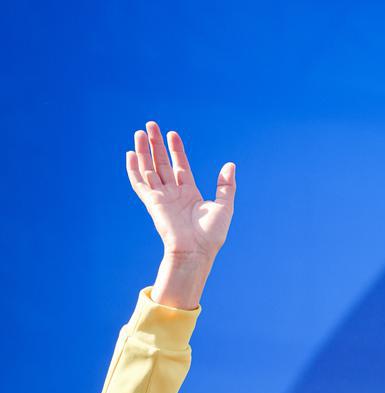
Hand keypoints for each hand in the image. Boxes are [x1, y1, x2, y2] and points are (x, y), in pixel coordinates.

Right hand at [126, 121, 235, 258]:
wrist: (196, 251)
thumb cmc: (211, 235)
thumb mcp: (224, 207)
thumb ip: (226, 186)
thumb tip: (230, 165)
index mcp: (190, 194)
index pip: (180, 166)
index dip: (176, 150)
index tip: (172, 133)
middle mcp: (174, 194)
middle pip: (162, 164)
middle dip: (156, 145)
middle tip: (150, 125)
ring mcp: (162, 198)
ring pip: (149, 169)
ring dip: (143, 152)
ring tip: (139, 132)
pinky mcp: (152, 203)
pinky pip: (140, 183)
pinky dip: (134, 169)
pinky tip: (130, 154)